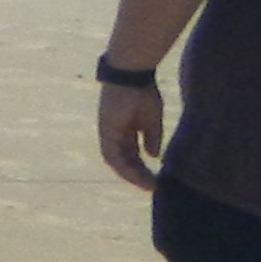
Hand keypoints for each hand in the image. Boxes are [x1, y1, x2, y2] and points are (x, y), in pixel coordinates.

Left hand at [99, 76, 166, 192]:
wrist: (132, 74)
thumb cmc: (142, 91)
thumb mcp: (151, 119)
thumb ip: (151, 137)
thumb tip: (153, 156)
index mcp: (123, 129)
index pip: (130, 154)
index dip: (141, 167)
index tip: (154, 178)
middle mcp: (112, 133)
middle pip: (123, 160)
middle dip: (137, 175)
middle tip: (152, 187)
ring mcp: (107, 132)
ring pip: (116, 161)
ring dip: (131, 174)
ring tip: (147, 185)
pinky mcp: (106, 129)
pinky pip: (112, 153)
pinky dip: (123, 166)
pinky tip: (136, 174)